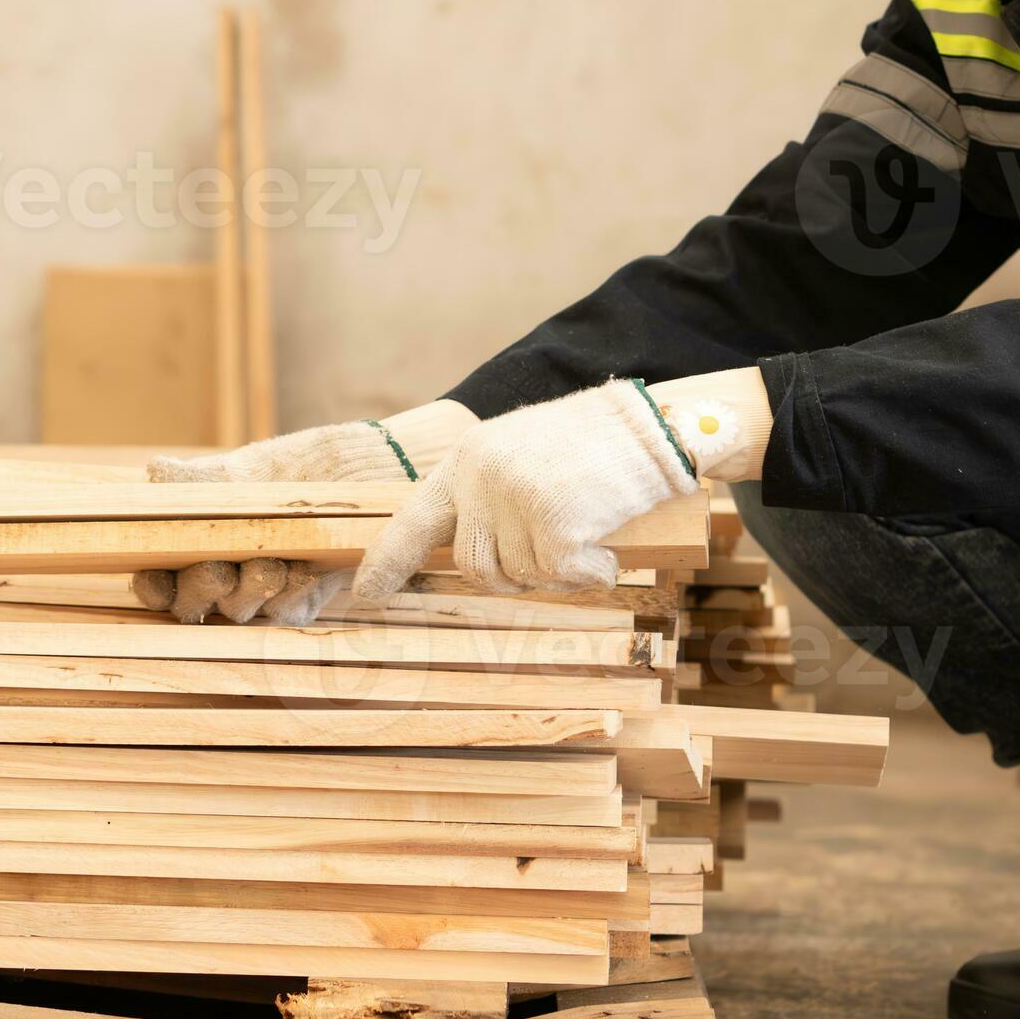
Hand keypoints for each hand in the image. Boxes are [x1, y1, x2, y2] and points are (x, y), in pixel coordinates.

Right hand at [133, 402, 474, 624]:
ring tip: (272, 563)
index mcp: (204, 537)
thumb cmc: (315, 463)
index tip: (154, 578)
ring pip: (236, 612)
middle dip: (200, 588)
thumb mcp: (257, 467)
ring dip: (249, 591)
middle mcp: (230, 570)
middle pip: (191, 603)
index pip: (160, 576)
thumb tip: (154, 474)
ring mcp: (267, 590)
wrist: (385, 469)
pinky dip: (290, 597)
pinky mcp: (306, 602)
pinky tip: (302, 574)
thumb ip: (203, 480)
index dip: (152, 584)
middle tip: (220, 568)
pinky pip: (284, 616)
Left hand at [348, 381, 699, 606]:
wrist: (652, 425)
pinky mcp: (554, 520)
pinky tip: (609, 544)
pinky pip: (564, 575)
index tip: (367, 593)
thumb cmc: (595, 445)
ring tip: (589, 532)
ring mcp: (514, 497)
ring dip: (560, 571)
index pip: (416, 518)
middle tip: (557, 557)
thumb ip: (488, 496)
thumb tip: (473, 563)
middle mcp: (480, 475)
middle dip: (515, 577)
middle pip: (476, 568)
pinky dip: (593, 572)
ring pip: (523, 576)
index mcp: (468, 458)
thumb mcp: (523, 455)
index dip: (389, 560)